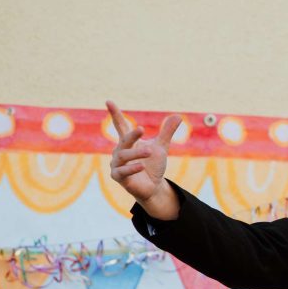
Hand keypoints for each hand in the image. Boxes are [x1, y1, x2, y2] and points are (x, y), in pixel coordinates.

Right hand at [107, 100, 182, 218]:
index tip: (109, 101)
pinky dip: (132, 168)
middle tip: (141, 128)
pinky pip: (122, 172)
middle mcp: (120, 151)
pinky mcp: (119, 177)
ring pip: (123, 156)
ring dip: (136, 153)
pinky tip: (141, 166)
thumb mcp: (161, 147)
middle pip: (124, 140)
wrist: (153, 187)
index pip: (121, 125)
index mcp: (128, 142)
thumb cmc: (153, 165)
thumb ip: (167, 132)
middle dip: (132, 134)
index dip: (115, 114)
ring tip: (150, 152)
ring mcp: (117, 165)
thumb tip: (178, 115)